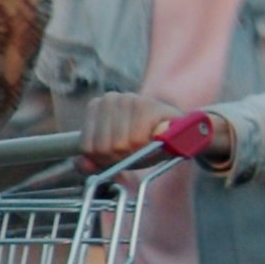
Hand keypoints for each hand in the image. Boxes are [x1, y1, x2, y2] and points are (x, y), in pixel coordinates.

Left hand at [81, 96, 233, 169]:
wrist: (183, 133)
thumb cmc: (145, 143)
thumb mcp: (115, 155)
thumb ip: (94, 161)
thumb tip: (81, 165)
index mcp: (96, 107)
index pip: (87, 147)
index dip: (104, 159)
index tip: (120, 154)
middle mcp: (109, 98)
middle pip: (101, 147)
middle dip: (119, 157)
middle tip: (135, 150)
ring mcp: (128, 98)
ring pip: (117, 145)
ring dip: (133, 153)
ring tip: (145, 143)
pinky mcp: (146, 105)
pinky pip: (135, 139)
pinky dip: (145, 147)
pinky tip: (154, 138)